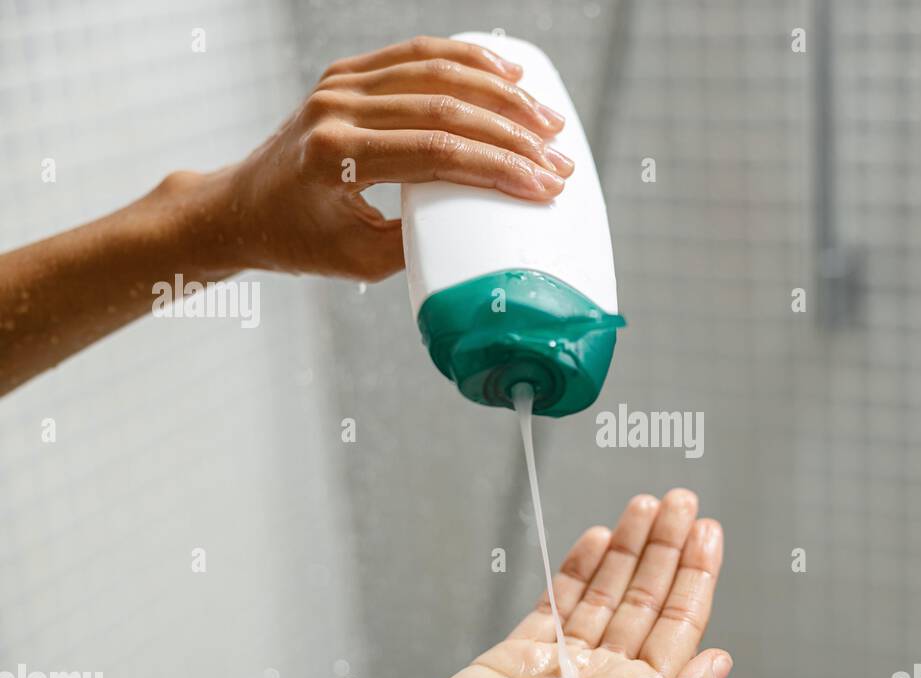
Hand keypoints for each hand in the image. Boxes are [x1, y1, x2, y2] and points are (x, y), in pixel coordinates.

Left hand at [190, 36, 574, 280]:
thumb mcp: (361, 261)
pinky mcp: (348, 72)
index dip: (500, 168)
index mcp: (336, 158)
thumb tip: (489, 234)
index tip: (545, 187)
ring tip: (549, 120)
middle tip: (559, 161)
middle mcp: (336, 109)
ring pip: (438, 71)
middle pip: (447, 108)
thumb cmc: (300, 242)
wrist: (242, 206)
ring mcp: (341, 83)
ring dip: (503, 94)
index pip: (438, 152)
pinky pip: (417, 54)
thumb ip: (421, 243)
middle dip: (514, 136)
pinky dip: (468, 60)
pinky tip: (510, 72)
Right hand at [393, 488, 729, 677]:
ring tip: (644, 505)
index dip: (696, 575)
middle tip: (681, 501)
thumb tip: (722, 661)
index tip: (707, 532)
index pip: (678, 622)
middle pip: (646, 597)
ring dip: (627, 548)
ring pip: (606, 591)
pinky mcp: (523, 651)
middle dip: (666, 547)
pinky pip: (559, 599)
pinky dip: (579, 567)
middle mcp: (607, 676)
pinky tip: (597, 537)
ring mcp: (565, 661)